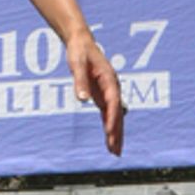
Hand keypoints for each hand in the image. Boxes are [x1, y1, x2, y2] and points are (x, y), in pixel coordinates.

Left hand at [67, 28, 124, 155]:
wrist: (81, 42)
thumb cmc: (79, 52)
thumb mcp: (77, 64)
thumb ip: (80, 81)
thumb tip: (82, 99)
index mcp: (109, 79)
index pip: (113, 102)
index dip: (112, 117)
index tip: (109, 132)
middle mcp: (112, 88)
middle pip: (117, 113)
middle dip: (117, 132)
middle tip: (116, 151)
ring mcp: (108, 92)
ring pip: (115, 116)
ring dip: (115, 133)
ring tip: (115, 151)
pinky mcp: (102, 95)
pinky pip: (108, 114)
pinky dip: (109, 126)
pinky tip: (109, 138)